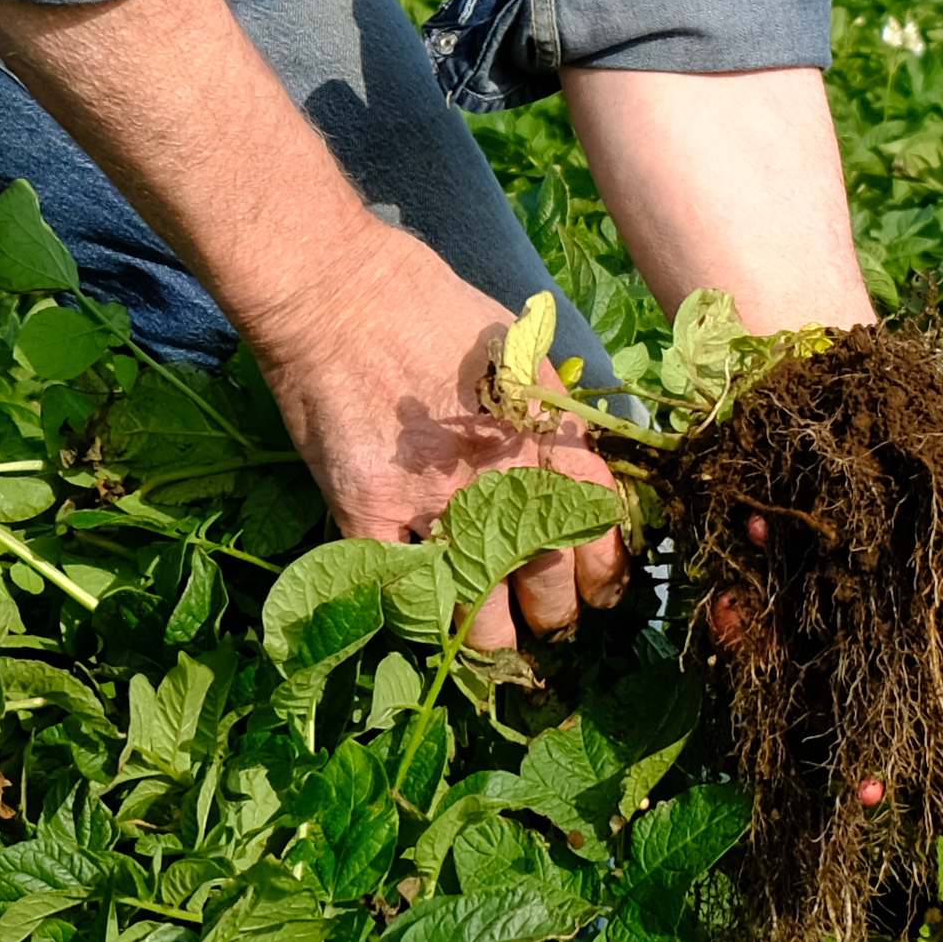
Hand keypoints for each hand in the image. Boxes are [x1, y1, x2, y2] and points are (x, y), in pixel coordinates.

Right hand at [237, 227, 630, 654]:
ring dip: (490, 638)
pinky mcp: (368, 515)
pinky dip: (413, 612)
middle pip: (546, 580)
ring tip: (494, 648)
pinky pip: (399, 589)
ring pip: (476, 606)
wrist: (339, 293)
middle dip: (555, 617)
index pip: (598, 529)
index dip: (603, 573)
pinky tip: (423, 622)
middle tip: (550, 628)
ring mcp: (433, 504)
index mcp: (548, 439)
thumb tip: (575, 465)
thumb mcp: (520, 353)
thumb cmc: (431, 307)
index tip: (599, 592)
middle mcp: (502, 480)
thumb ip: (550, 415)